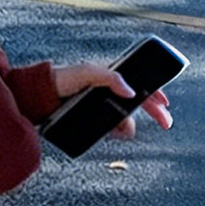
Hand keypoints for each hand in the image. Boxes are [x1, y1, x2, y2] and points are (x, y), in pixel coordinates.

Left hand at [51, 62, 172, 138]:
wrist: (39, 96)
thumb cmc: (60, 78)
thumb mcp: (86, 72)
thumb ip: (109, 77)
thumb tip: (131, 92)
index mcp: (109, 76)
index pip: (139, 83)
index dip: (154, 92)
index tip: (165, 103)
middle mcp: (108, 91)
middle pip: (138, 102)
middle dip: (154, 112)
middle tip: (165, 123)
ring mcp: (100, 105)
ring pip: (125, 117)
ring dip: (130, 124)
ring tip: (124, 130)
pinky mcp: (91, 118)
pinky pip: (111, 127)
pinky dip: (117, 131)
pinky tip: (115, 133)